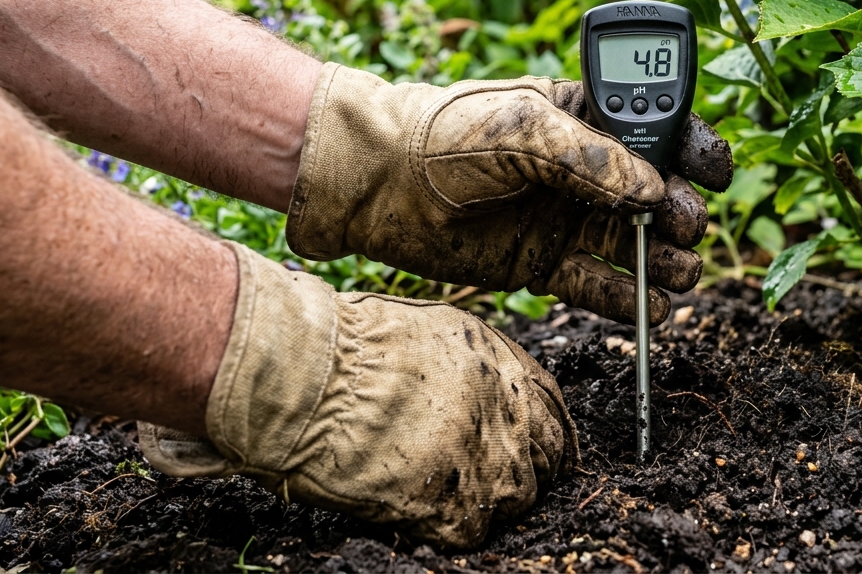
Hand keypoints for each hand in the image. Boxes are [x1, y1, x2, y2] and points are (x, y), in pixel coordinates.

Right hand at [139, 242, 575, 548]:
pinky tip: (420, 508)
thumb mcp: (431, 329)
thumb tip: (485, 385)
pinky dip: (448, 527)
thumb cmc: (349, 346)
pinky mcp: (451, 506)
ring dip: (488, 499)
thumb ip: (472, 361)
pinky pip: (470, 532)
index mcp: (502, 363)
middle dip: (526, 467)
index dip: (544, 430)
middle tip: (492, 475)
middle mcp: (506, 411)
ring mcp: (484, 461)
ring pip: (515, 498)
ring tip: (446, 491)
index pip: (553, 407)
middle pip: (545, 457)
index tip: (537, 444)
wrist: (308, 377)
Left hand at [284, 64, 731, 322]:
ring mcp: (562, 216)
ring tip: (678, 274)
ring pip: (633, 242)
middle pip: (657, 192)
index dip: (692, 148)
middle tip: (685, 227)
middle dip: (682, 211)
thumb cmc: (440, 133)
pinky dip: (625, 300)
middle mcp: (582, 167)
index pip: (658, 128)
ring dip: (663, 259)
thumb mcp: (520, 129)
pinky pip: (595, 284)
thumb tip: (654, 191)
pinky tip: (650, 310)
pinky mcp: (540, 261)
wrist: (374, 183)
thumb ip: (590, 157)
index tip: (712, 171)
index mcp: (584, 115)